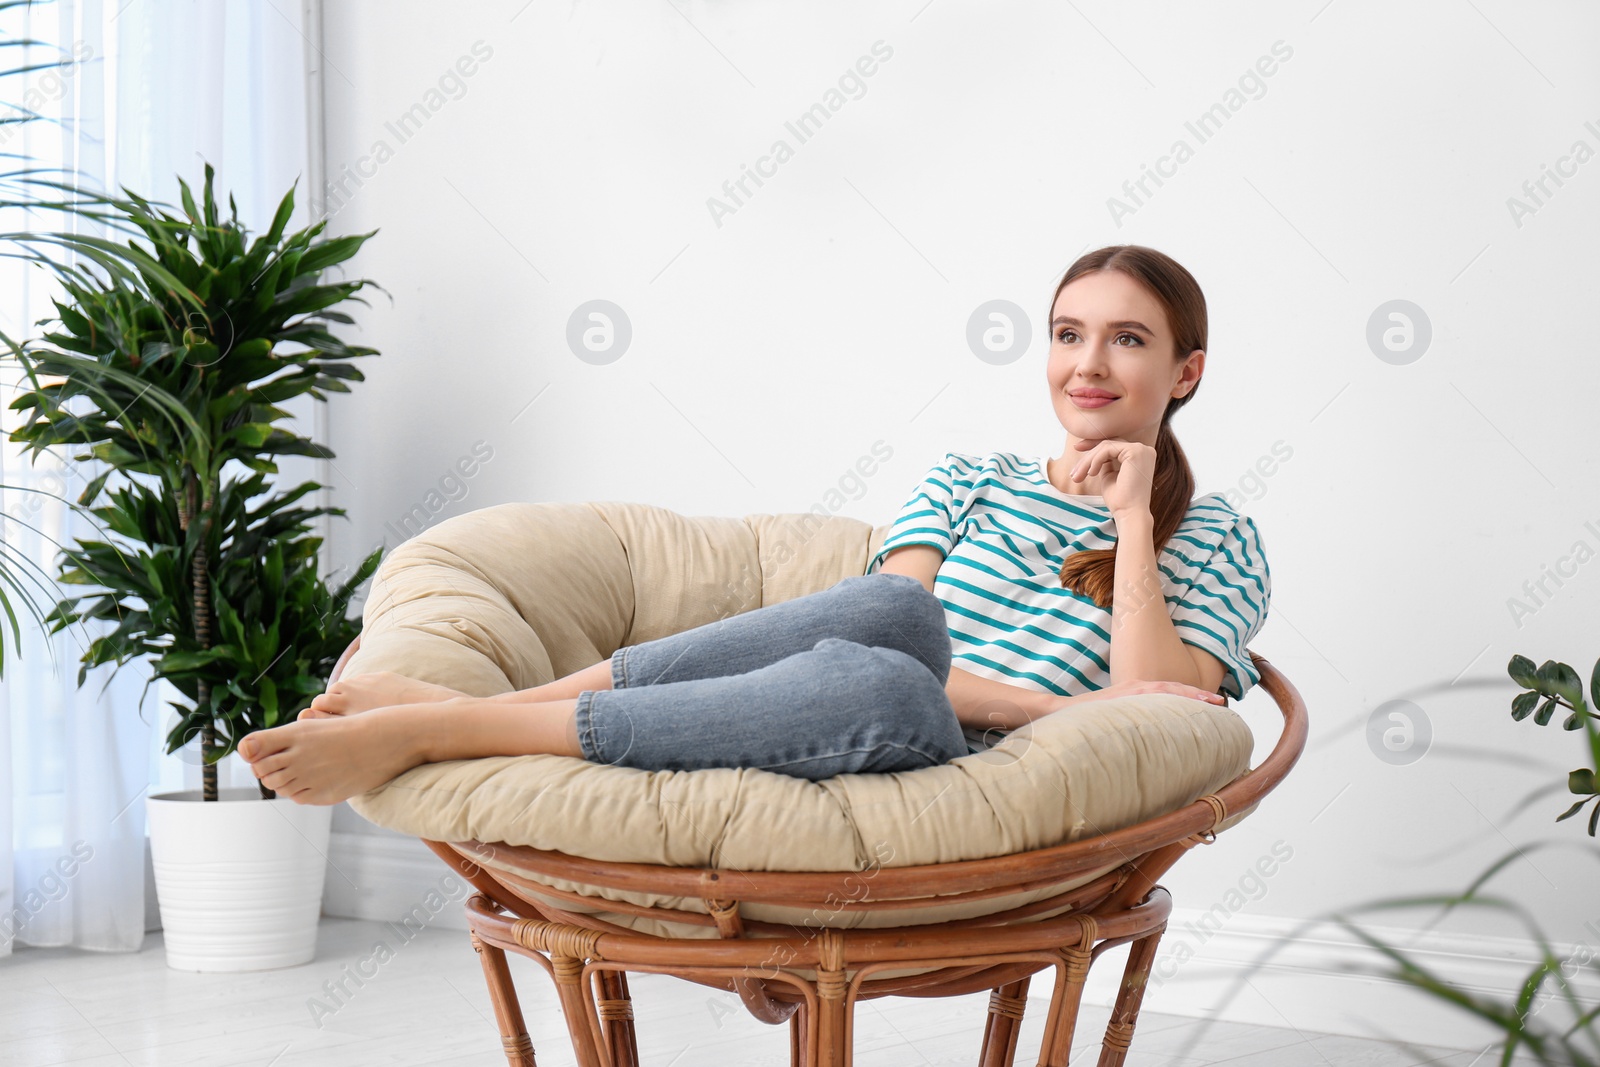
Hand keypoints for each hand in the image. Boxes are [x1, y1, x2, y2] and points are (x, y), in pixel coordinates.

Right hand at [1041, 678, 1227, 714]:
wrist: (1063, 711)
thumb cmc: (1088, 718)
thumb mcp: (1115, 716)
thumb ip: (1132, 720)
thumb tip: (1148, 737)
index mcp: (1136, 692)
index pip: (1169, 692)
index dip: (1192, 695)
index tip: (1213, 702)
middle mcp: (1136, 687)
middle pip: (1174, 689)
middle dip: (1198, 694)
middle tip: (1221, 701)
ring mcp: (1131, 691)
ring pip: (1168, 690)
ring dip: (1191, 694)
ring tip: (1212, 701)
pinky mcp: (1125, 695)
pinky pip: (1153, 695)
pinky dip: (1171, 696)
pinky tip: (1186, 702)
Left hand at [1068, 437, 1155, 517]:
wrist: (1129, 513)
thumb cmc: (1120, 501)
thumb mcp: (1109, 476)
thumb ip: (1105, 464)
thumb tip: (1093, 455)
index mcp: (1139, 455)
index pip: (1113, 445)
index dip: (1093, 446)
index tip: (1076, 449)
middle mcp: (1143, 450)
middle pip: (1108, 444)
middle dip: (1088, 455)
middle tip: (1074, 471)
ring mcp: (1141, 449)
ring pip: (1105, 446)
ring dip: (1088, 460)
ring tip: (1079, 476)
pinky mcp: (1135, 451)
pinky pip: (1107, 449)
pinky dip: (1095, 460)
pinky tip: (1091, 473)